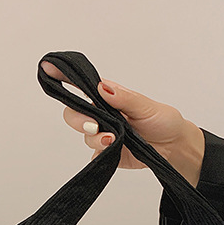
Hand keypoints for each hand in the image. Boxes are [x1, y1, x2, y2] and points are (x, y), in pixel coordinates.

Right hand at [40, 60, 204, 187]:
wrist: (174, 149)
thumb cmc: (163, 121)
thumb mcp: (147, 106)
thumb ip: (124, 98)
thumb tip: (103, 87)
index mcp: (109, 97)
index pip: (81, 85)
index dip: (63, 77)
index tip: (49, 69)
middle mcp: (102, 115)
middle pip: (73, 113)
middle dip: (77, 119)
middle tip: (93, 125)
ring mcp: (104, 135)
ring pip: (84, 136)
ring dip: (95, 138)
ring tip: (112, 140)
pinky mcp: (108, 154)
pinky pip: (95, 155)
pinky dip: (100, 153)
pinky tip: (112, 150)